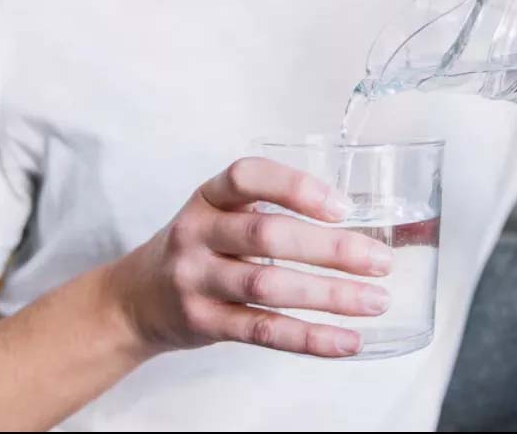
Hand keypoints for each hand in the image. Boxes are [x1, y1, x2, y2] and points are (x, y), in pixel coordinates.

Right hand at [108, 157, 392, 357]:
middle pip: (267, 235)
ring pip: (267, 287)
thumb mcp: (218, 214)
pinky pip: (262, 330)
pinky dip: (309, 337)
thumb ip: (270, 212)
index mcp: (208, 196)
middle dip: (331, 249)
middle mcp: (197, 233)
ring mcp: (196, 279)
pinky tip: (346, 339)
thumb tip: (359, 225)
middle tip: (381, 260)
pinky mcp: (203, 322)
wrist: (135, 300)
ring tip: (376, 300)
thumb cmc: (198, 249)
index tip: (343, 206)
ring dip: (329, 296)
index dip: (296, 187)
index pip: (247, 176)